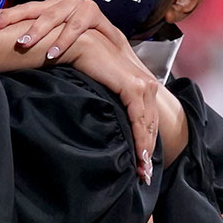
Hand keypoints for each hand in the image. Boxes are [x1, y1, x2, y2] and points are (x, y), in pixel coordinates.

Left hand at [0, 0, 112, 64]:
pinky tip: (53, 52)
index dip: (3, 14)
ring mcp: (77, 6)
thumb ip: (33, 45)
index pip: (22, 10)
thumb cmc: (81, 49)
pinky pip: (77, 25)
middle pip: (33, 8)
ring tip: (24, 44)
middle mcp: (60, 4)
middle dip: (13, 16)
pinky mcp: (94, 13)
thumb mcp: (52, 46)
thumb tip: (3, 49)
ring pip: (53, 14)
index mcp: (48, 10)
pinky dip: (64, 39)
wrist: (115, 53)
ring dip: (39, 30)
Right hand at [57, 29, 163, 181]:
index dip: (146, 142)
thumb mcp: (98, 85)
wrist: (70, 46)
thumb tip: (107, 120)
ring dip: (145, 150)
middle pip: (152, 123)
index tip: (141, 165)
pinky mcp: (133, 85)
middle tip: (144, 176)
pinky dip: (140, 139)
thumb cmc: (78, 64)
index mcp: (139, 82)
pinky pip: (140, 119)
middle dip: (148, 151)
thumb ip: (108, 98)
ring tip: (141, 172)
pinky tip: (138, 156)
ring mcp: (142, 83)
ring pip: (149, 124)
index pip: (147, 118)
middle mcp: (145, 82)